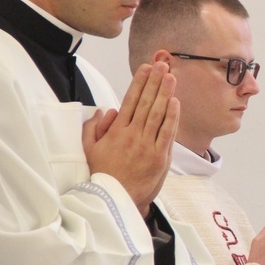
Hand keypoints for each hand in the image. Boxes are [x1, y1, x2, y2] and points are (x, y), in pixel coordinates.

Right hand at [83, 62, 178, 217]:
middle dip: (154, 82)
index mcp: (115, 131)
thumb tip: (105, 110)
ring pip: (157, 114)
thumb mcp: (89, 149)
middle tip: (162, 65)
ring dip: (165, 93)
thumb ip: (94, 128)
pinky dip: (172, 117)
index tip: (145, 68)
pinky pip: (167, 133)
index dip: (139, 83)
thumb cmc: (103, 175)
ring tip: (171, 76)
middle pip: (145, 103)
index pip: (129, 101)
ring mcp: (146, 145)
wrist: (114, 199)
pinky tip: (175, 102)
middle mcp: (132, 135)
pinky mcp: (159, 157)